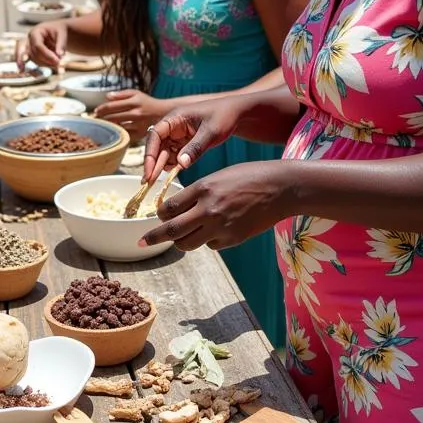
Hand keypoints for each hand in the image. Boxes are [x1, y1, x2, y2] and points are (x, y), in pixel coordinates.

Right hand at [16, 22, 67, 70]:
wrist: (56, 32)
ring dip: (44, 65)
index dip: (47, 55)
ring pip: (33, 60)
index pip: (38, 46)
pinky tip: (34, 75)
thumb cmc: (59, 31)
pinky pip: (27, 64)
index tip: (58, 61)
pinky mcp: (29, 55)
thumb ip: (61, 44)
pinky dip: (31, 70)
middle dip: (46, 60)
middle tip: (59, 64)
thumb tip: (60, 55)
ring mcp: (27, 48)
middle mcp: (28, 40)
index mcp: (35, 32)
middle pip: (34, 54)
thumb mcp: (62, 34)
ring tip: (57, 65)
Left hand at [94, 90, 167, 139]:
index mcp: (133, 101)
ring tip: (103, 126)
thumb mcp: (135, 93)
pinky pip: (125, 135)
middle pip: (112, 118)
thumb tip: (107, 96)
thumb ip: (121, 94)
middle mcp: (136, 113)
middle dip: (102, 119)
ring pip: (118, 128)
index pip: (111, 106)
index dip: (101, 109)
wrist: (164, 113)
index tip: (95, 112)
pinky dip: (118, 134)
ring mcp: (138, 125)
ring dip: (108, 127)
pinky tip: (114, 132)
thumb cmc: (146, 102)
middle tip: (96, 120)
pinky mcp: (141, 134)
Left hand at [140, 161, 290, 252]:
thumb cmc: (248, 177)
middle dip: (154, 237)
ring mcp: (221, 226)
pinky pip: (210, 245)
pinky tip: (216, 229)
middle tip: (142, 241)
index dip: (159, 215)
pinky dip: (207, 240)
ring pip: (188, 243)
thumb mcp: (217, 178)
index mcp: (202, 189)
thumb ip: (197, 194)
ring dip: (181, 241)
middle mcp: (208, 209)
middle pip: (172, 231)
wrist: (280, 188)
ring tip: (182, 234)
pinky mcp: (233, 239)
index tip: (155, 218)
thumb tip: (176, 210)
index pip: (169, 208)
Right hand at [143, 97, 246, 182]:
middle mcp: (172, 126)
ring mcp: (177, 135)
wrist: (237, 114)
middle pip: (156, 146)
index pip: (155, 135)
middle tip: (148, 182)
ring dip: (162, 165)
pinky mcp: (184, 143)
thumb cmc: (224, 116)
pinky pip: (174, 155)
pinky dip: (173, 165)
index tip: (149, 171)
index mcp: (175, 118)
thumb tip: (181, 164)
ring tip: (160, 180)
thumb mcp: (211, 132)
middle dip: (153, 163)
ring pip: (164, 152)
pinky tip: (174, 173)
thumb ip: (196, 148)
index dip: (150, 154)